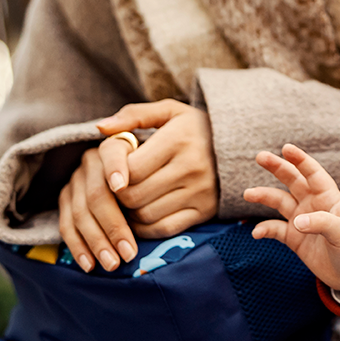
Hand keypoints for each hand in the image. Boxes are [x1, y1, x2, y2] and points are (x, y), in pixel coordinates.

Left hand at [57, 100, 218, 272]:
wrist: (238, 147)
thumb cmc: (194, 128)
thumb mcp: (169, 111)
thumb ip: (133, 115)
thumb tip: (101, 129)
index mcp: (179, 139)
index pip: (131, 169)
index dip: (113, 173)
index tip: (112, 172)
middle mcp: (191, 167)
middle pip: (134, 195)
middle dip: (118, 194)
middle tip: (118, 187)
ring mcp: (200, 192)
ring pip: (145, 214)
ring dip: (129, 212)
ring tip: (129, 198)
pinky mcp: (204, 211)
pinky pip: (163, 229)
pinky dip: (145, 227)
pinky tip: (142, 213)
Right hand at [244, 144, 339, 295]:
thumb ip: (322, 223)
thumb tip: (297, 222)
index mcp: (329, 197)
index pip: (314, 174)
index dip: (301, 160)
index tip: (286, 148)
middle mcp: (313, 204)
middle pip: (292, 181)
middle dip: (277, 168)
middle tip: (260, 156)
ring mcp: (302, 220)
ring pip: (279, 201)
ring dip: (264, 196)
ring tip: (248, 194)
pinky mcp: (294, 238)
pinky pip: (275, 229)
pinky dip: (264, 229)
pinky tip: (256, 233)